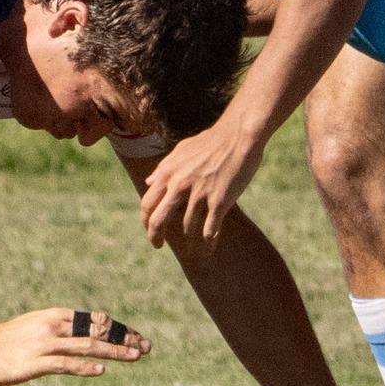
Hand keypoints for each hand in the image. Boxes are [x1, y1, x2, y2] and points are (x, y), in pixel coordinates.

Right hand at [0, 307, 149, 385]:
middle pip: (98, 332)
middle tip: (147, 347)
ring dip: (114, 351)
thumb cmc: (9, 339)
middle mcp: (55, 327)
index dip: (120, 329)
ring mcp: (46, 345)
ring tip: (135, 356)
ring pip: (88, 346)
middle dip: (125, 339)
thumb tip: (86, 336)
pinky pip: (65, 364)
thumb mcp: (39, 327)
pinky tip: (101, 370)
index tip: (137, 337)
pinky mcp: (36, 363)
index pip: (97, 321)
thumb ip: (62, 329)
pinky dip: (84, 367)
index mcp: (58, 316)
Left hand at [138, 118, 264, 247]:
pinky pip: (210, 229)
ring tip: (193, 250)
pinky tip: (209, 248)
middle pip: (159, 220)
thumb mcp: (180, 151)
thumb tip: (148, 182)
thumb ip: (163, 168)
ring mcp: (200, 194)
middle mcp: (180, 185)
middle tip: (158, 246)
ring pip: (187, 228)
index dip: (146, 220)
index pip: (147, 204)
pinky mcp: (220, 201)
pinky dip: (209, 242)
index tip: (151, 229)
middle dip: (155, 237)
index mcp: (168, 174)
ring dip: (190, 242)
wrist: (238, 135)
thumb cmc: (211, 141)